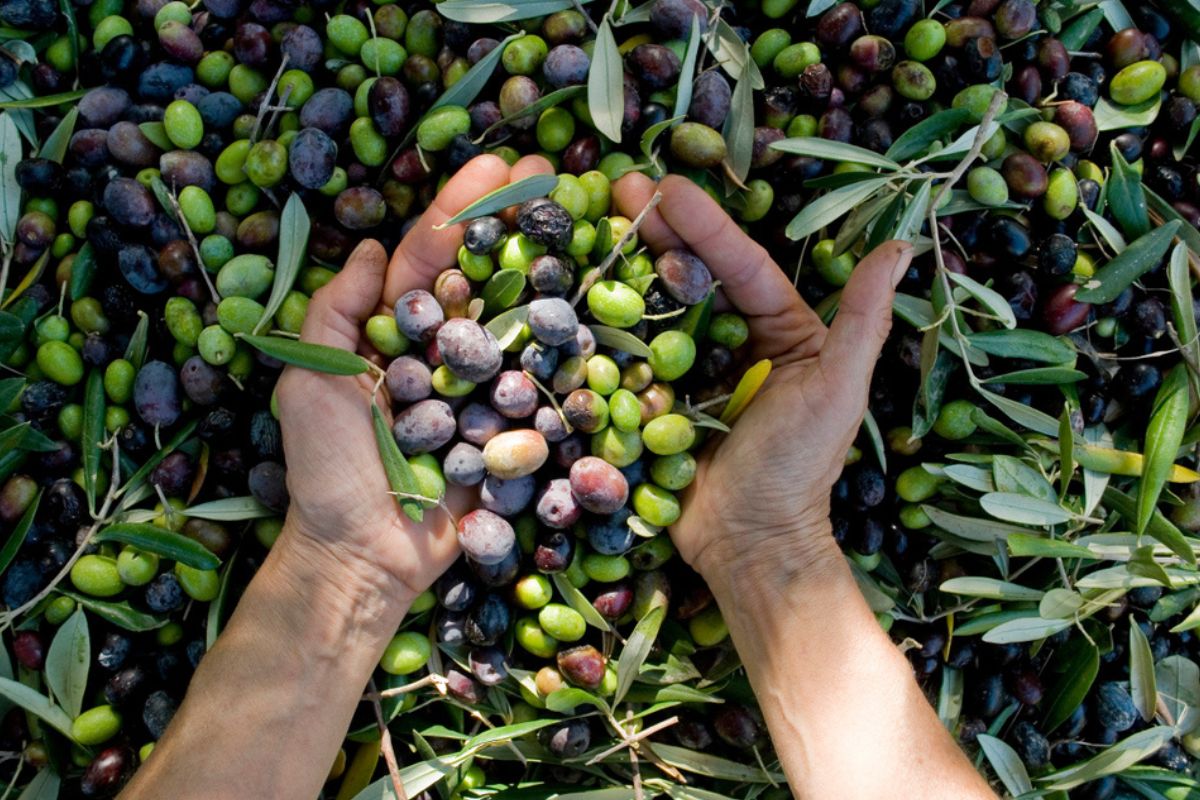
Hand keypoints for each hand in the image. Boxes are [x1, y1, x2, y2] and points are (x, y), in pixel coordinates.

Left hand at [276, 155, 550, 601]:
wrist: (366, 558)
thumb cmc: (329, 471)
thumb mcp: (310, 382)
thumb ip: (335, 312)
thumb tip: (370, 249)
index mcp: (392, 334)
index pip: (429, 258)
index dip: (461, 209)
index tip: (500, 165)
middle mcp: (441, 352)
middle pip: (484, 276)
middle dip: (516, 222)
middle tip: (557, 174)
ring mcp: (481, 389)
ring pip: (519, 322)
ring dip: (550, 271)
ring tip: (586, 223)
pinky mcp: (511, 430)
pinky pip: (542, 386)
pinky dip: (567, 349)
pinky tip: (598, 308)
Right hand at [612, 174, 912, 580]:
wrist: (748, 543)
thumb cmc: (800, 468)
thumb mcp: (837, 389)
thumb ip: (862, 319)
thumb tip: (900, 246)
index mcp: (782, 331)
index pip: (741, 266)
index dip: (706, 226)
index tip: (668, 188)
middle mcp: (735, 342)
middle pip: (693, 276)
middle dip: (658, 230)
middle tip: (618, 186)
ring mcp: (690, 371)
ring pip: (658, 307)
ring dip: (627, 265)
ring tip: (594, 222)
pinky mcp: (655, 400)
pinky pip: (631, 355)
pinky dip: (608, 323)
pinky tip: (579, 288)